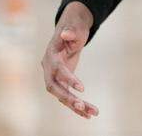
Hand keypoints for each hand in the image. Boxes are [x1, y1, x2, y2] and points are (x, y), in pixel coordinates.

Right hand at [42, 2, 98, 118]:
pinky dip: (77, 106)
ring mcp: (54, 77)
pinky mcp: (62, 82)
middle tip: (82, 105)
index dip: (68, 78)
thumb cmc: (73, 27)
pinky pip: (68, 96)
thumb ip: (71, 31)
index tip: (81, 88)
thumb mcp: (74, 27)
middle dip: (67, 97)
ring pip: (62, 95)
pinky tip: (89, 114)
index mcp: (51, 55)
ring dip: (76, 106)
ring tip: (93, 113)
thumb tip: (66, 33)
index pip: (57, 70)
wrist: (70, 30)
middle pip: (54, 87)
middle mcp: (49, 68)